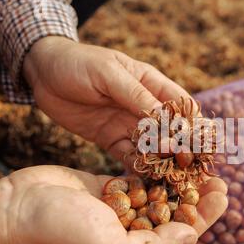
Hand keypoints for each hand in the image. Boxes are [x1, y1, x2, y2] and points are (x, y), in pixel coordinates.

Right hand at [0, 165, 226, 243]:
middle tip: (218, 178)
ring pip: (158, 198)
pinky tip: (172, 159)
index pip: (179, 239)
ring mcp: (118, 211)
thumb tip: (191, 237)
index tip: (222, 195)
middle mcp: (129, 236)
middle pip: (174, 217)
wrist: (17, 209)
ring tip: (200, 165)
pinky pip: (137, 181)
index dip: (204, 218)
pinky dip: (155, 172)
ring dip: (179, 183)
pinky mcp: (107, 189)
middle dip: (196, 199)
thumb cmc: (61, 234)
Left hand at [23, 37, 195, 166]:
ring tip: (172, 180)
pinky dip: (137, 167)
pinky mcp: (110, 138)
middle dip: (181, 149)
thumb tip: (168, 120)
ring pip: (152, 146)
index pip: (181, 106)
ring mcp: (128, 124)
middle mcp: (144, 106)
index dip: (193, 125)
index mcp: (151, 84)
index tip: (201, 145)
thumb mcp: (109, 74)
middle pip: (170, 130)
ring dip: (162, 162)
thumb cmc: (79, 63)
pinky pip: (128, 155)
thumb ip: (138, 96)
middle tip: (190, 170)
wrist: (42, 72)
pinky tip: (145, 180)